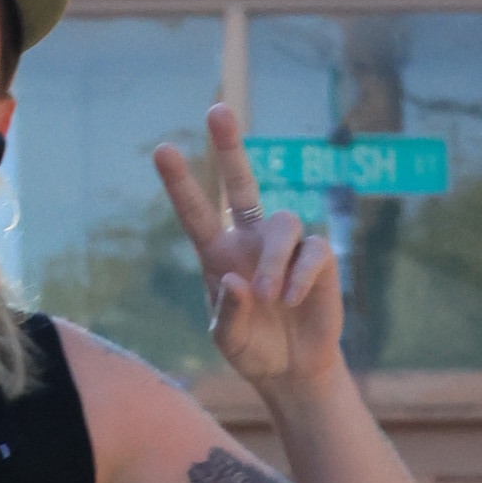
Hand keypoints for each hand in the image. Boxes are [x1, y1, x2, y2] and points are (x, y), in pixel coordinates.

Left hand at [154, 104, 344, 388]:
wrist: (294, 371)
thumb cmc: (254, 349)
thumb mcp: (228, 341)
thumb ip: (226, 313)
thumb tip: (237, 280)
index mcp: (219, 254)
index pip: (196, 212)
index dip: (180, 183)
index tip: (162, 150)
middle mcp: (250, 240)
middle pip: (241, 182)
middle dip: (230, 147)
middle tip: (217, 111)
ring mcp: (286, 248)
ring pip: (283, 222)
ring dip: (273, 259)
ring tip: (268, 296)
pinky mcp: (319, 262)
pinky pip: (313, 252)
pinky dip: (300, 274)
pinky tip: (291, 299)